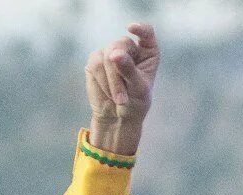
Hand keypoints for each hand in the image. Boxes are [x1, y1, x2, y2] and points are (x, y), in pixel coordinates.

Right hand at [85, 23, 159, 155]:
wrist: (117, 117)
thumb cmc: (135, 103)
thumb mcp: (137, 88)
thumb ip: (128, 70)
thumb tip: (115, 54)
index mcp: (147, 52)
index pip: (146, 32)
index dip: (140, 28)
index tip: (131, 29)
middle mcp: (130, 48)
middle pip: (121, 45)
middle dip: (119, 71)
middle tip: (122, 97)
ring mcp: (111, 52)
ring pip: (106, 55)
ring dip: (111, 81)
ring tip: (118, 99)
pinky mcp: (96, 60)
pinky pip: (95, 63)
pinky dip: (102, 81)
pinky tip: (108, 92)